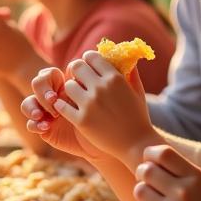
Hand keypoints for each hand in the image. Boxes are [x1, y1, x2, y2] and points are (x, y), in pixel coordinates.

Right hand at [21, 66, 107, 162]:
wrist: (110, 139)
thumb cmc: (109, 114)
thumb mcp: (102, 96)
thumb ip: (95, 79)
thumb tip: (93, 57)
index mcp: (65, 85)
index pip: (49, 73)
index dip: (50, 76)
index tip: (63, 85)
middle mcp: (53, 97)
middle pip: (36, 85)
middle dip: (42, 92)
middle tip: (53, 100)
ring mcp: (47, 112)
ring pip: (28, 103)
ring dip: (32, 107)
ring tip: (40, 114)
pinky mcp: (45, 128)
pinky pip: (31, 124)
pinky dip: (34, 124)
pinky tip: (45, 127)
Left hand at [49, 51, 159, 168]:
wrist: (136, 145)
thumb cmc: (138, 117)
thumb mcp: (138, 91)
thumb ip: (131, 72)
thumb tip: (127, 55)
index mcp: (115, 78)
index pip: (91, 56)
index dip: (87, 60)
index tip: (88, 67)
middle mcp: (101, 88)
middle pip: (76, 66)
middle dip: (76, 72)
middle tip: (79, 80)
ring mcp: (90, 104)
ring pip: (68, 85)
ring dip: (71, 89)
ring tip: (76, 96)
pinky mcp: (81, 120)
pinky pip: (62, 105)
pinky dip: (63, 105)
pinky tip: (69, 108)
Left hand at [130, 144, 200, 200]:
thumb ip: (179, 169)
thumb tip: (148, 155)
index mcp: (195, 177)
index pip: (163, 153)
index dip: (150, 154)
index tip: (150, 161)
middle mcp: (183, 192)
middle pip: (146, 171)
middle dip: (142, 173)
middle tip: (147, 180)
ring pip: (139, 190)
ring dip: (141, 192)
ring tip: (150, 197)